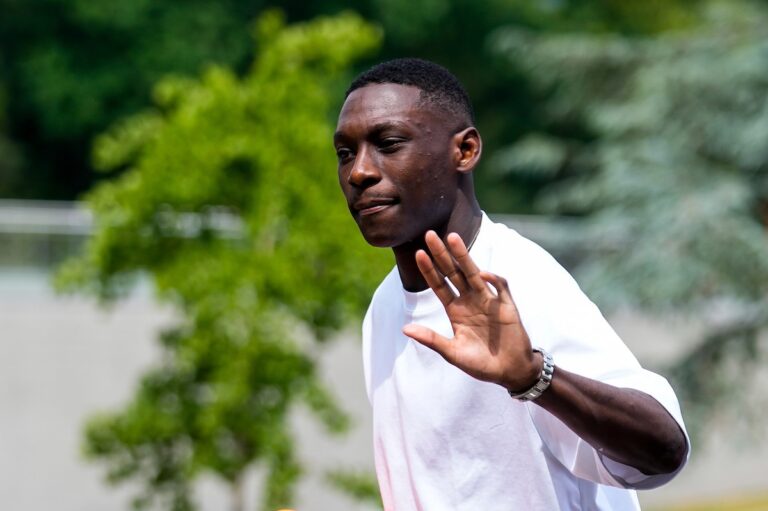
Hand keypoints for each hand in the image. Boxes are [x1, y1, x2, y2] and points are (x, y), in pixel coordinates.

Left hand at [402, 230, 540, 390]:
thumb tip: (405, 329)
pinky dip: (493, 279)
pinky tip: (483, 275)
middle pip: (453, 273)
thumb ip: (431, 340)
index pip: (439, 285)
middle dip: (442, 254)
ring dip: (464, 256)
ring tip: (453, 238)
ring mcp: (488, 301)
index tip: (418, 253)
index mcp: (456, 311)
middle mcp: (470, 301)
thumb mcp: (453, 353)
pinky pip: (500, 287)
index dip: (429, 270)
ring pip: (474, 273)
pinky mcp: (507, 306)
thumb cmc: (481, 364)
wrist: (510, 372)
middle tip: (429, 234)